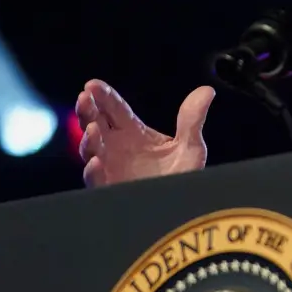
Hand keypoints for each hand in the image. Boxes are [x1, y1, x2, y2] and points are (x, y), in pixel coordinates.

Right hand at [75, 80, 214, 187]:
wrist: (181, 206)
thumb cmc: (182, 175)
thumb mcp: (190, 146)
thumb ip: (193, 119)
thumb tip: (207, 91)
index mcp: (133, 132)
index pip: (114, 109)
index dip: (103, 96)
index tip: (92, 85)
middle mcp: (116, 147)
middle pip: (95, 124)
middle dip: (87, 111)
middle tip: (84, 98)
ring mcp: (110, 168)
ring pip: (91, 150)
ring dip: (89, 139)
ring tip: (93, 128)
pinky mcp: (109, 189)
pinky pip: (96, 181)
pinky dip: (93, 172)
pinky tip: (96, 162)